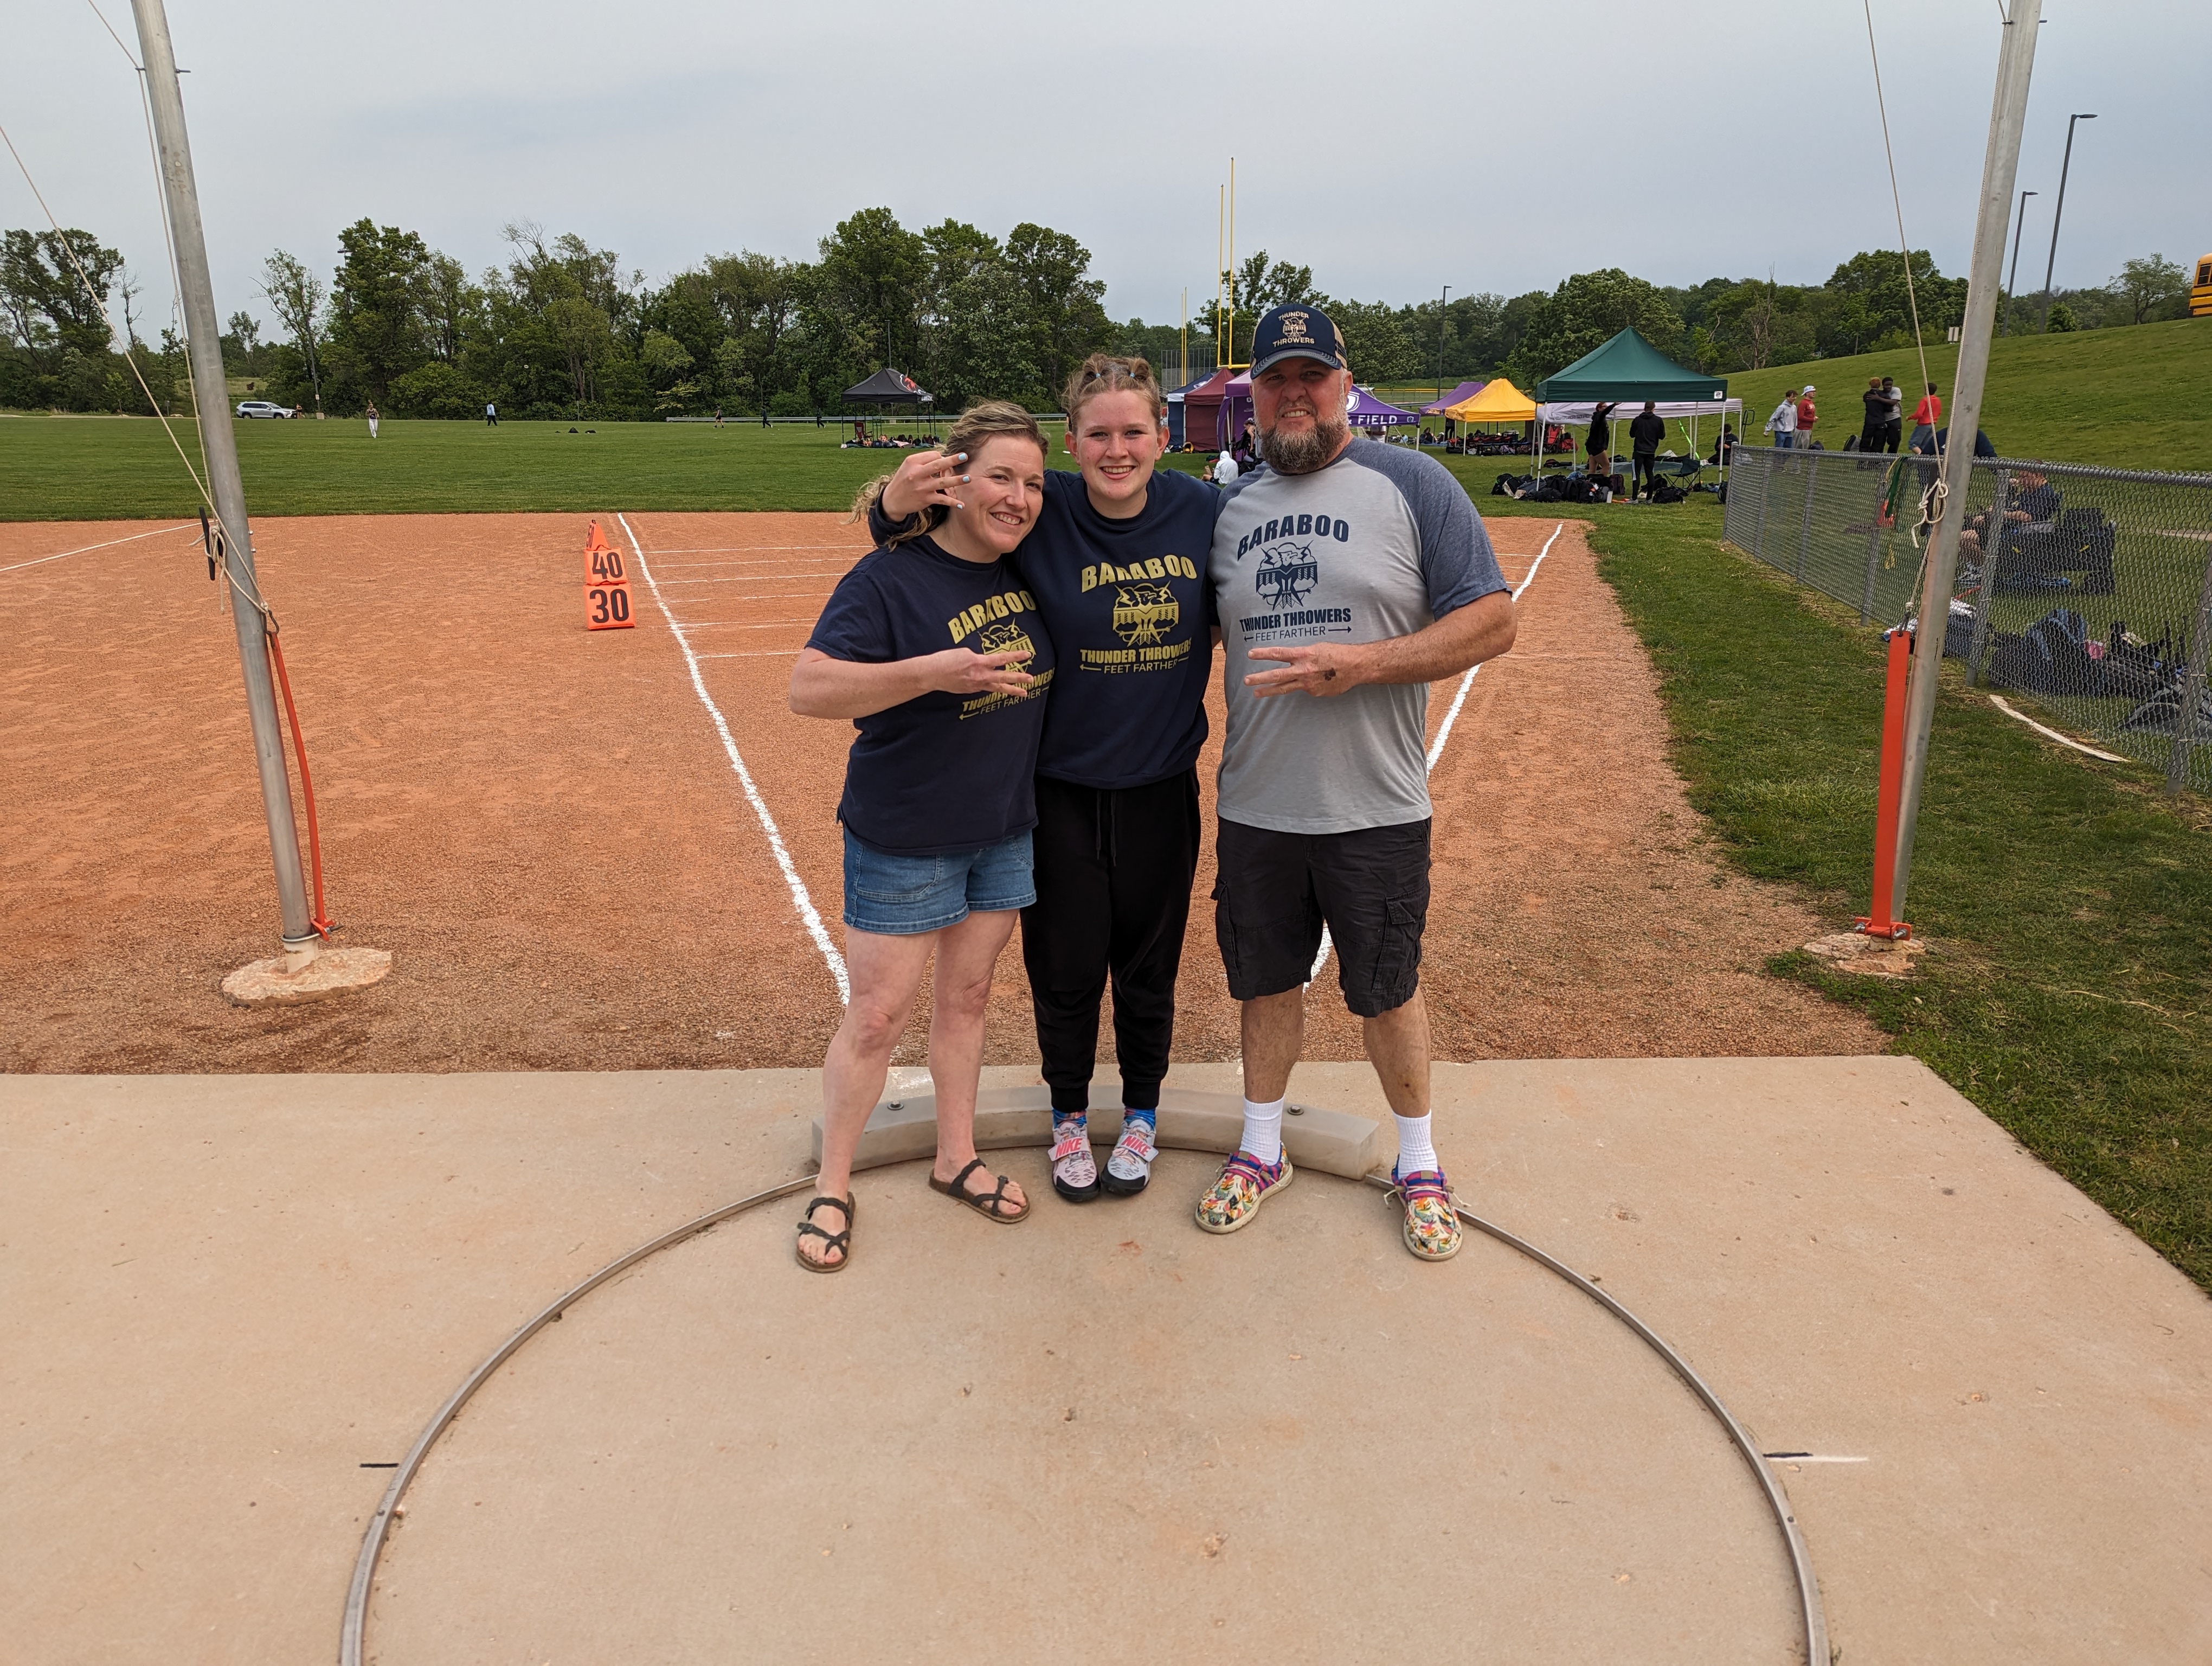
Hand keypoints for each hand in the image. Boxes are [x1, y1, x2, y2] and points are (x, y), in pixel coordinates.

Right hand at [880, 449, 969, 519]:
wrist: (892, 500)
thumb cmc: (904, 480)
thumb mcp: (908, 466)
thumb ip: (923, 460)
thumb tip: (943, 457)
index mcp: (913, 462)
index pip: (933, 456)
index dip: (942, 458)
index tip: (945, 461)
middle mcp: (916, 474)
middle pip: (938, 465)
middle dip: (953, 460)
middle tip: (965, 456)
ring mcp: (922, 487)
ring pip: (942, 482)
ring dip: (957, 480)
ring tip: (968, 478)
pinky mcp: (925, 499)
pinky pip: (942, 500)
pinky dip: (952, 502)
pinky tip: (961, 505)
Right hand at [932, 647, 1034, 698]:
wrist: (932, 674)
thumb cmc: (945, 659)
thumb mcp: (964, 652)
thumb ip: (978, 657)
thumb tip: (985, 662)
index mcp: (978, 662)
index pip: (1002, 659)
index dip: (1015, 657)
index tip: (1027, 655)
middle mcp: (980, 675)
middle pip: (1003, 677)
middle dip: (1018, 678)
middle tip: (1031, 679)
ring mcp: (976, 685)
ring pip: (997, 688)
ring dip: (1011, 690)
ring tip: (1023, 692)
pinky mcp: (971, 690)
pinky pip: (985, 688)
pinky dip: (992, 687)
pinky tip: (997, 687)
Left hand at [1244, 642, 1365, 697]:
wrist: (1356, 666)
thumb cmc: (1337, 653)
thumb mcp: (1317, 648)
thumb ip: (1302, 656)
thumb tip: (1294, 662)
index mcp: (1303, 654)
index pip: (1278, 653)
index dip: (1263, 654)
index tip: (1250, 654)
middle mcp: (1303, 670)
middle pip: (1276, 675)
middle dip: (1259, 678)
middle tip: (1246, 680)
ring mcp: (1308, 684)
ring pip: (1285, 688)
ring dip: (1268, 691)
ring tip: (1256, 693)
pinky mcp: (1315, 693)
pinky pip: (1306, 689)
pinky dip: (1308, 685)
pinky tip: (1319, 680)